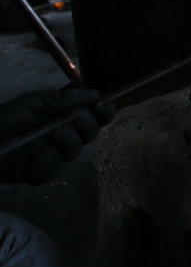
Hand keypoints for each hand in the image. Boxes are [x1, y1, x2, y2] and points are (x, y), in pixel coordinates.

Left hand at [0, 88, 114, 183]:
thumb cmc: (6, 118)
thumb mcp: (34, 102)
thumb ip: (63, 100)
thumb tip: (95, 94)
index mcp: (65, 115)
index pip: (94, 114)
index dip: (104, 111)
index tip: (103, 106)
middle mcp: (65, 135)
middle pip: (91, 132)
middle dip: (87, 125)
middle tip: (76, 118)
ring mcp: (55, 155)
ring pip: (75, 150)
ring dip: (65, 140)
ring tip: (47, 136)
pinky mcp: (43, 172)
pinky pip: (56, 166)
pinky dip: (47, 157)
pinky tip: (34, 151)